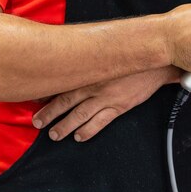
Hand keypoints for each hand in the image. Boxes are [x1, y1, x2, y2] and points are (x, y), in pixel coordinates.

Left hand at [32, 67, 179, 141]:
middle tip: (37, 123)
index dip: (47, 93)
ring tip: (54, 135)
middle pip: (66, 101)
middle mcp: (94, 84)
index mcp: (90, 70)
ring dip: (65, 125)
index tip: (34, 101)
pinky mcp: (119, 106)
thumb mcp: (108, 55)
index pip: (63, 83)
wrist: (155, 62)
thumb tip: (75, 65)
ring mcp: (107, 97)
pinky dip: (88, 130)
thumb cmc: (132, 57)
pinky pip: (100, 121)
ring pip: (80, 114)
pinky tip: (79, 136)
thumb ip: (91, 61)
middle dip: (49, 113)